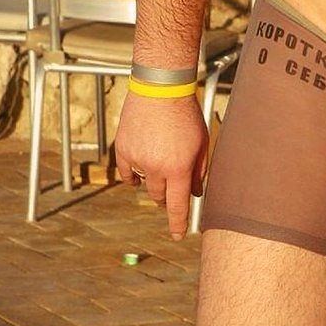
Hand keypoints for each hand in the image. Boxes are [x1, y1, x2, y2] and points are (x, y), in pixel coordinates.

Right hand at [115, 92, 207, 239]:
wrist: (161, 89)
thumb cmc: (186, 116)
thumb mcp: (202, 144)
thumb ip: (198, 171)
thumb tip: (195, 193)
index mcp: (179, 168)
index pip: (178, 205)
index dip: (178, 223)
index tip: (178, 236)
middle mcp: (156, 168)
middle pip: (159, 197)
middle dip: (166, 197)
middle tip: (171, 185)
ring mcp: (137, 159)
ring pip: (144, 185)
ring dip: (153, 183)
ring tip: (160, 163)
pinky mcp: (122, 149)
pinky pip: (127, 173)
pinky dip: (134, 176)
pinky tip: (140, 170)